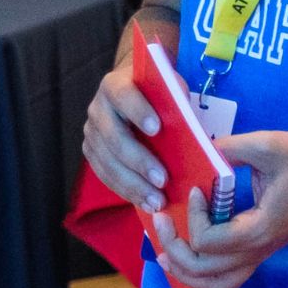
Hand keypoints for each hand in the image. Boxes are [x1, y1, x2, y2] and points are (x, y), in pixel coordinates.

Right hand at [84, 26, 173, 213]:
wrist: (134, 94)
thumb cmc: (159, 93)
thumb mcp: (170, 90)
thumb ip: (176, 104)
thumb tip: (195, 137)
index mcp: (116, 85)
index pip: (123, 96)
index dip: (138, 111)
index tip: (157, 129)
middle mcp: (98, 108)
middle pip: (113, 136)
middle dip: (138, 161)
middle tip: (162, 180)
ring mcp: (91, 132)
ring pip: (107, 162)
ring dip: (132, 184)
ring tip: (156, 201)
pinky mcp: (91, 152)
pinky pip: (104, 175)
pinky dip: (125, 191)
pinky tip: (145, 203)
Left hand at [148, 129, 287, 287]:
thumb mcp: (270, 145)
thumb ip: (231, 148)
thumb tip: (201, 150)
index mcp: (259, 228)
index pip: (208, 241)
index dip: (192, 218)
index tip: (195, 190)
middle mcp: (259, 248)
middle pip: (206, 271)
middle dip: (175, 251)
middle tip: (161, 222)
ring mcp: (262, 253)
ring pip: (219, 285)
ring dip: (188, 276)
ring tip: (166, 258)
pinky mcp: (264, 250)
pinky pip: (239, 283)